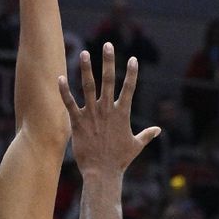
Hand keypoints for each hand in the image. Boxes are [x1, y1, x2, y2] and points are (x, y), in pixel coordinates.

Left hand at [59, 42, 159, 176]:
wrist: (102, 173)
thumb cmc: (120, 161)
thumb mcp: (136, 146)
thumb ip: (146, 135)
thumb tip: (159, 130)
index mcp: (122, 113)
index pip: (129, 88)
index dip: (132, 73)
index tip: (133, 59)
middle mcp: (107, 110)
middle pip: (109, 80)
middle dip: (108, 61)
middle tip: (108, 44)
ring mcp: (92, 114)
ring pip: (88, 86)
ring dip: (86, 69)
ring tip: (84, 53)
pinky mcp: (77, 122)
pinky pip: (69, 103)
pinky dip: (64, 91)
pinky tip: (60, 77)